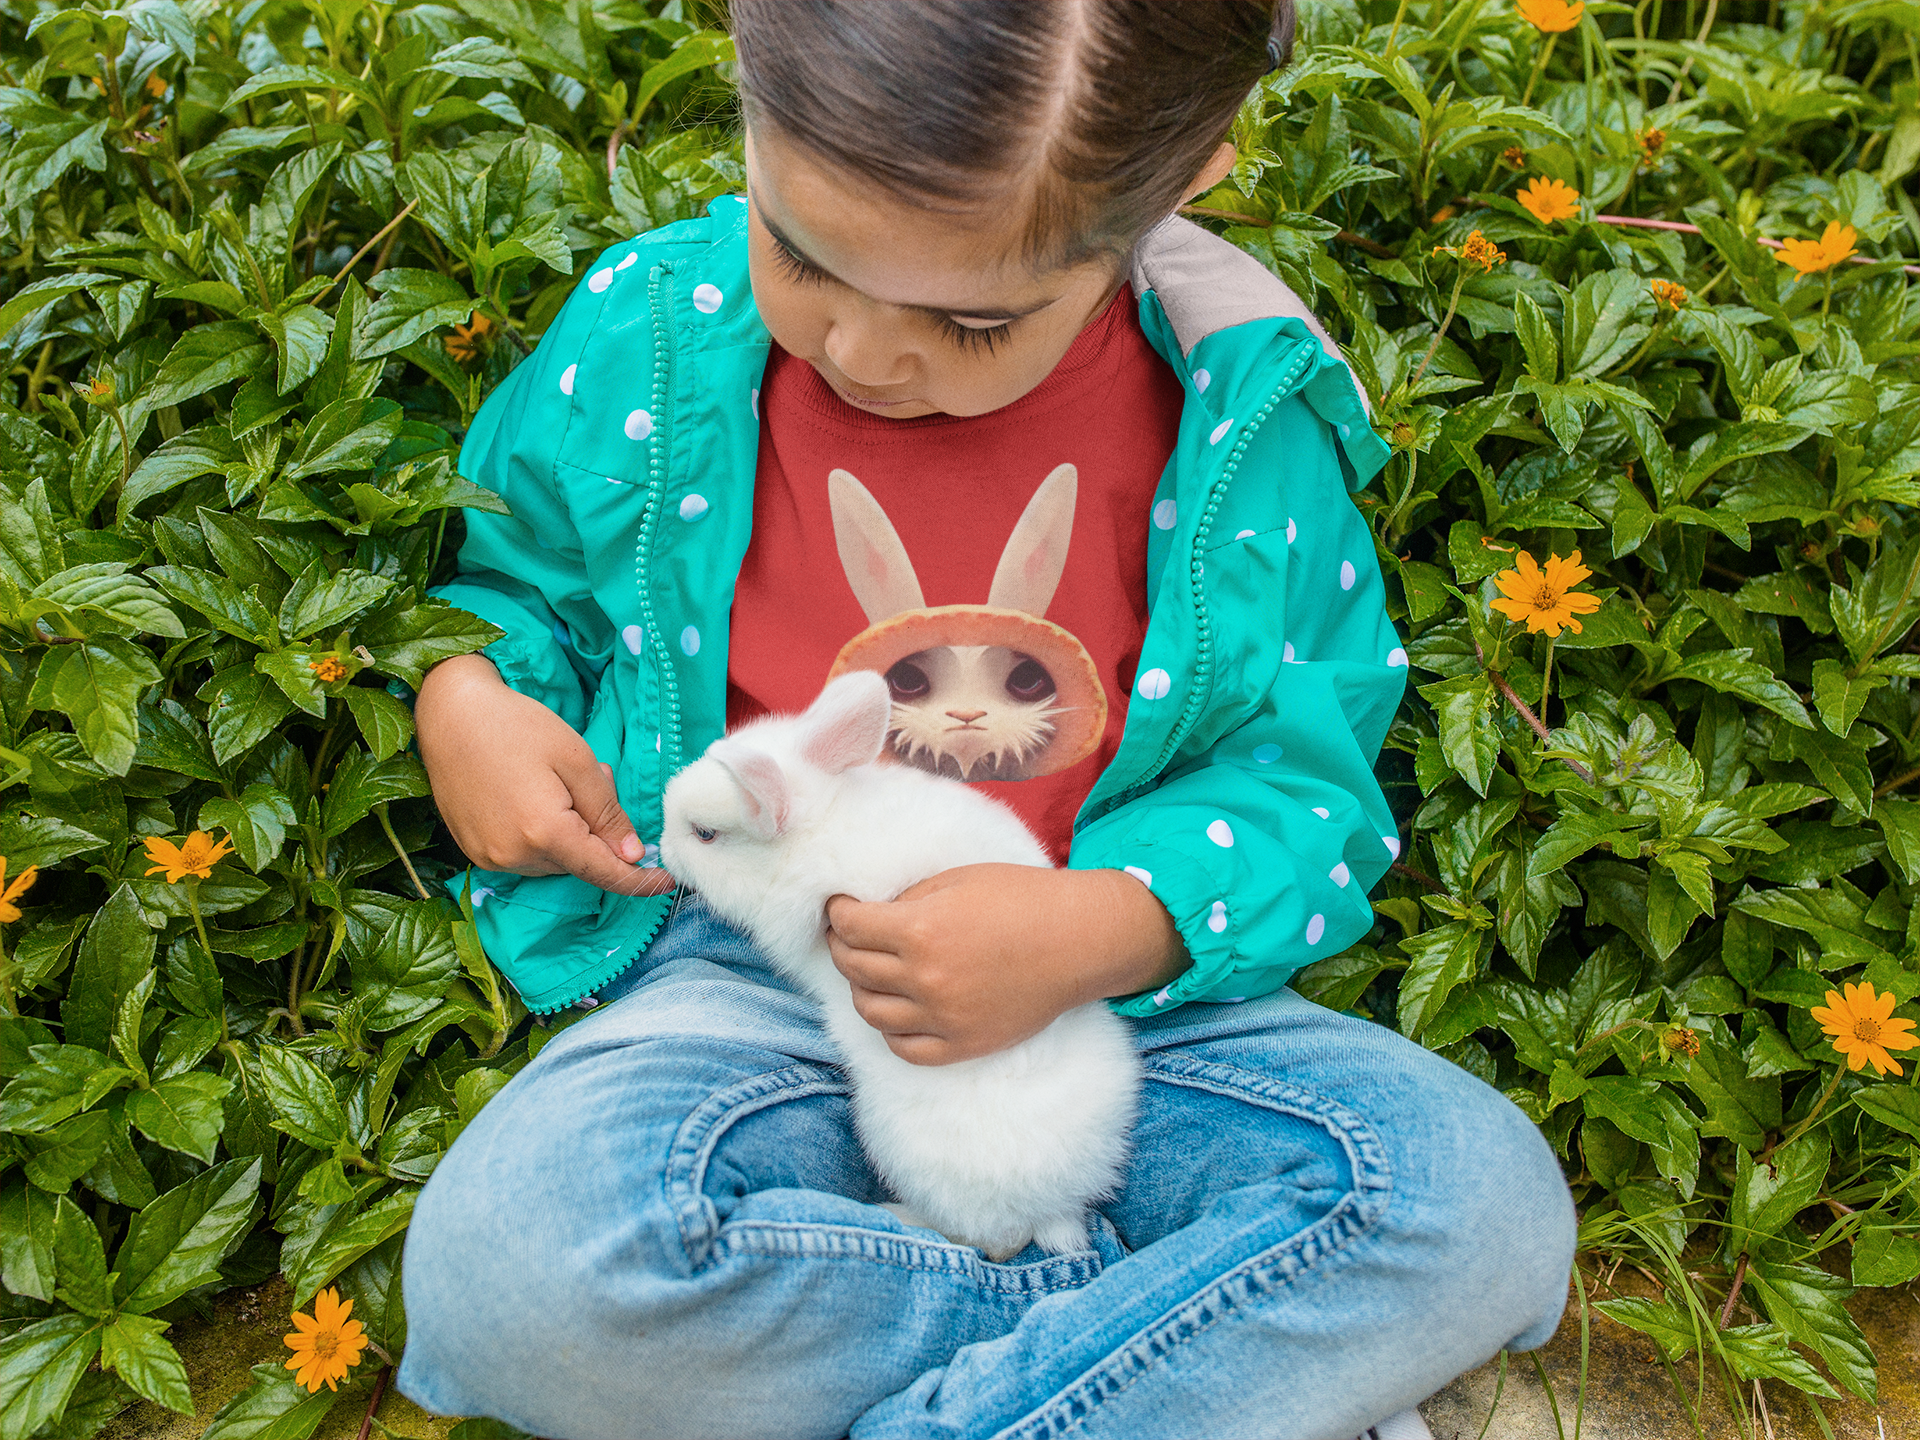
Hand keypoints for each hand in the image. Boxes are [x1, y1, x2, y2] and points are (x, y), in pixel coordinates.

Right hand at [415, 653, 671, 896]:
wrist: (450, 713)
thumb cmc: (517, 726)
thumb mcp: (576, 759)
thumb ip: (606, 811)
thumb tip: (630, 853)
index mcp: (543, 832)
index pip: (603, 871)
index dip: (638, 880)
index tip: (667, 882)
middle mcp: (513, 855)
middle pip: (578, 861)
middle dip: (596, 831)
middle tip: (593, 780)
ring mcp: (489, 857)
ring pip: (553, 860)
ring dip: (568, 832)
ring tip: (555, 782)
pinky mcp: (474, 850)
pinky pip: (525, 855)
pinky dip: (541, 834)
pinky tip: (533, 794)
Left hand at [825, 864, 1188, 1064]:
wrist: (1079, 941)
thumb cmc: (1022, 899)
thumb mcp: (957, 879)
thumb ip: (908, 899)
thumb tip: (871, 914)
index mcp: (920, 930)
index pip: (850, 926)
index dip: (837, 913)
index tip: (840, 907)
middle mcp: (925, 978)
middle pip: (853, 968)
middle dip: (841, 946)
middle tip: (847, 934)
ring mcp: (943, 1017)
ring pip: (870, 1011)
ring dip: (860, 987)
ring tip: (868, 971)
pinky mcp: (963, 1044)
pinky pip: (904, 1048)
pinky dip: (890, 1029)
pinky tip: (895, 1008)